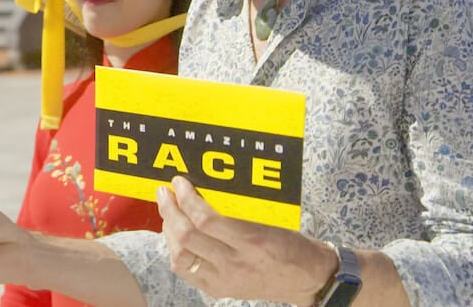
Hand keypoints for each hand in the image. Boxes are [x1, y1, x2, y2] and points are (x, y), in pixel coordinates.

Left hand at [157, 176, 335, 303]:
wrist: (308, 280)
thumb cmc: (292, 246)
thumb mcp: (271, 220)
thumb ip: (237, 209)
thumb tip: (204, 187)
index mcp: (252, 240)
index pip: (206, 220)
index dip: (187, 198)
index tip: (180, 183)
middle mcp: (235, 263)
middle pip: (187, 237)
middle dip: (170, 210)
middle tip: (165, 193)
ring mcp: (225, 280)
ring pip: (180, 256)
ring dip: (169, 231)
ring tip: (169, 214)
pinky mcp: (219, 290)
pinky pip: (186, 271)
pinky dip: (175, 251)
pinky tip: (176, 236)